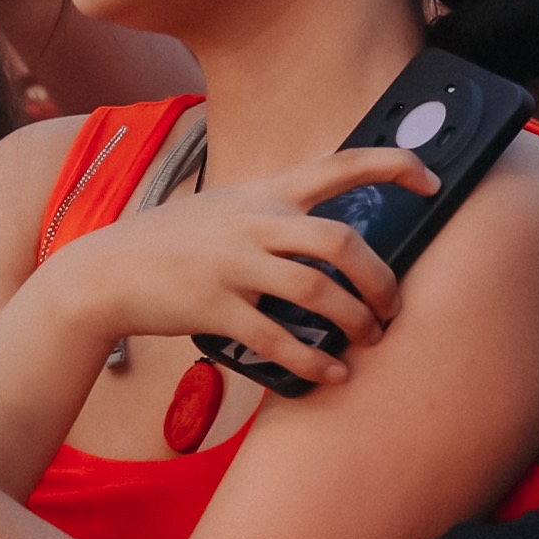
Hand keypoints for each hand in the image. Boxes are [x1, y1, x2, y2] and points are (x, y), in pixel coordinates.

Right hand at [15, 143, 436, 387]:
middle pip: (341, 241)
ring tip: (370, 339)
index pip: (341, 164)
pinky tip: (333, 374)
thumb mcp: (227, 207)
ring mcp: (234, 265)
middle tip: (394, 305)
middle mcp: (254, 222)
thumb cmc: (176, 242)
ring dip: (357, 321)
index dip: (395, 167)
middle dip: (381, 279)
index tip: (432, 183)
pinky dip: (315, 362)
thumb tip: (333, 235)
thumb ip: (276, 212)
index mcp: (264, 193)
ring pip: (318, 291)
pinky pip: (279, 338)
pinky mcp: (215, 308)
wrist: (107, 271)